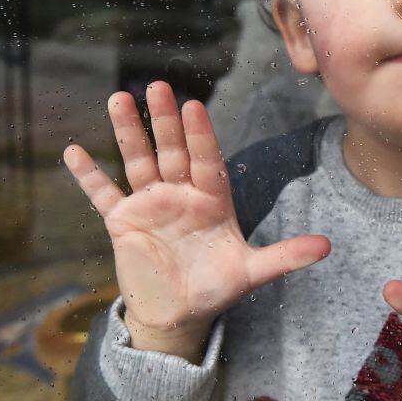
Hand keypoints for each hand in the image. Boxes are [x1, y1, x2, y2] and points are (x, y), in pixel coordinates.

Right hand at [63, 81, 330, 360]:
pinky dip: (88, 176)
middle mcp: (180, 194)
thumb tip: (328, 247)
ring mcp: (149, 204)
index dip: (200, 135)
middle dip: (165, 120)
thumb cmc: (216, 287)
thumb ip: (286, 255)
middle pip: (172, 150)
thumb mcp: (252, 271)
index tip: (195, 107)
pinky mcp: (122, 222)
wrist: (179, 314)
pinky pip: (102, 194)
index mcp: (211, 199)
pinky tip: (73, 152)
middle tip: (159, 86)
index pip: (206, 159)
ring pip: (138, 161)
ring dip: (128, 132)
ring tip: (119, 98)